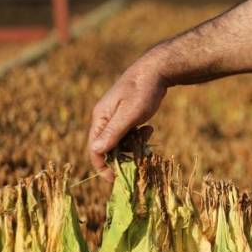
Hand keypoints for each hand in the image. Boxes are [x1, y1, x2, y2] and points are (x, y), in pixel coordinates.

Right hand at [87, 60, 167, 181]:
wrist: (157, 71)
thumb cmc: (142, 91)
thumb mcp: (130, 114)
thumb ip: (113, 132)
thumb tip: (95, 151)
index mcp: (100, 118)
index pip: (94, 149)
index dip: (102, 166)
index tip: (114, 180)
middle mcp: (104, 118)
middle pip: (108, 147)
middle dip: (124, 153)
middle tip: (141, 154)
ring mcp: (115, 117)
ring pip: (121, 142)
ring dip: (135, 144)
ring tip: (148, 133)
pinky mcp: (127, 116)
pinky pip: (129, 134)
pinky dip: (139, 136)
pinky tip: (150, 128)